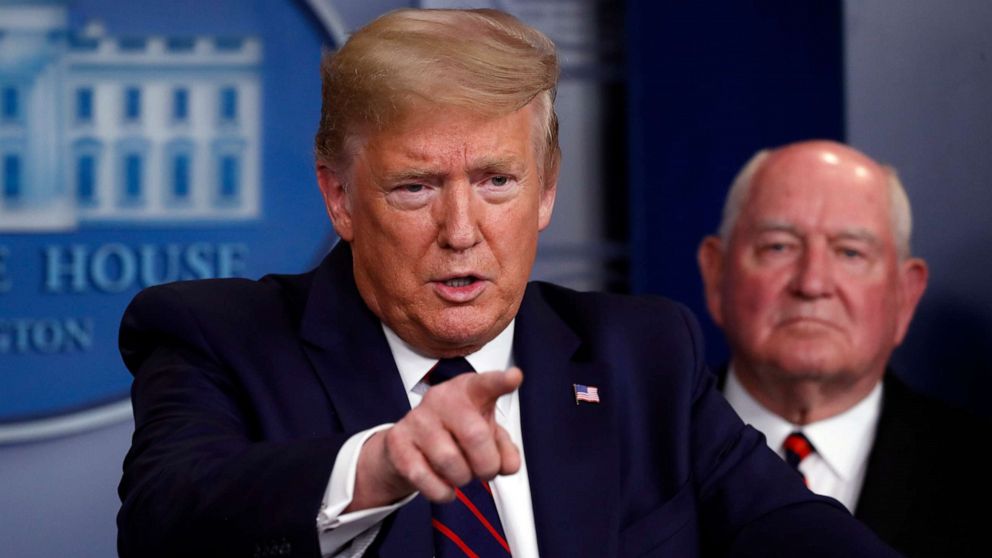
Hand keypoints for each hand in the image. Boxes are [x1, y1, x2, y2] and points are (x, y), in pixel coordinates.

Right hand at [348, 367, 522, 509]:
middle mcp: (441, 398)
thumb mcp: (486, 436)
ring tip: (461, 475)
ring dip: (463, 479)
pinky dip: (442, 492)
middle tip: (486, 471)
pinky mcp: (398, 442)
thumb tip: (509, 465)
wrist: (408, 447)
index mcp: (468, 391)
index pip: (485, 384)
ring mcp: (416, 419)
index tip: (514, 377)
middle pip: (475, 436)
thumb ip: (504, 450)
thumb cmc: (455, 435)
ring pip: (450, 461)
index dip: (500, 382)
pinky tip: (445, 487)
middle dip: (487, 465)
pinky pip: (425, 477)